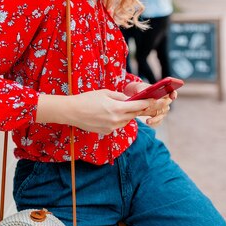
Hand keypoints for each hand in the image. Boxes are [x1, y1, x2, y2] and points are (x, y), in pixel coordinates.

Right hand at [37, 89, 151, 135]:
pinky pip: (117, 126)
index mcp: (117, 108)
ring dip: (126, 115)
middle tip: (138, 103)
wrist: (72, 112)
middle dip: (136, 109)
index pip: (137, 106)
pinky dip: (117, 120)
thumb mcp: (104, 93)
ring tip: (119, 108)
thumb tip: (129, 99)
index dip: (146, 103)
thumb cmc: (87, 99)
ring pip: (125, 121)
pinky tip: (108, 115)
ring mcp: (111, 127)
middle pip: (133, 115)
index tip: (152, 100)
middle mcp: (116, 120)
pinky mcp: (106, 132)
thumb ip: (119, 96)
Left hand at [125, 81, 175, 126]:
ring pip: (162, 114)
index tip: (172, 96)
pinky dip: (154, 122)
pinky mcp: (158, 117)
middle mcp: (165, 101)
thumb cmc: (139, 90)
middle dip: (159, 105)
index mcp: (163, 92)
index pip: (172, 92)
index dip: (173, 94)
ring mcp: (162, 110)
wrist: (135, 98)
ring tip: (148, 120)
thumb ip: (143, 90)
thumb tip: (145, 93)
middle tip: (150, 107)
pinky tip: (148, 122)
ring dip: (155, 117)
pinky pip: (159, 121)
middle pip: (166, 104)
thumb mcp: (140, 87)